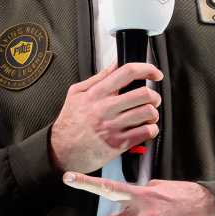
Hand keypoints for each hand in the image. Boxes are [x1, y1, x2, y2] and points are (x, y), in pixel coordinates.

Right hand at [48, 63, 162, 175]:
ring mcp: (112, 127)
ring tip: (148, 115)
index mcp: (96, 94)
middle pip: (143, 94)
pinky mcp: (118, 144)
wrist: (60, 150)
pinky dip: (151, 129)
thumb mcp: (76, 93)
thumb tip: (115, 64)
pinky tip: (144, 129)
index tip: (154, 73)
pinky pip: (145, 132)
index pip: (127, 73)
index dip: (146, 69)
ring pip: (148, 113)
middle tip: (152, 99)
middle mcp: (105, 109)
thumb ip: (98, 78)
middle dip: (154, 95)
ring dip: (153, 113)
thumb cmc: (69, 123)